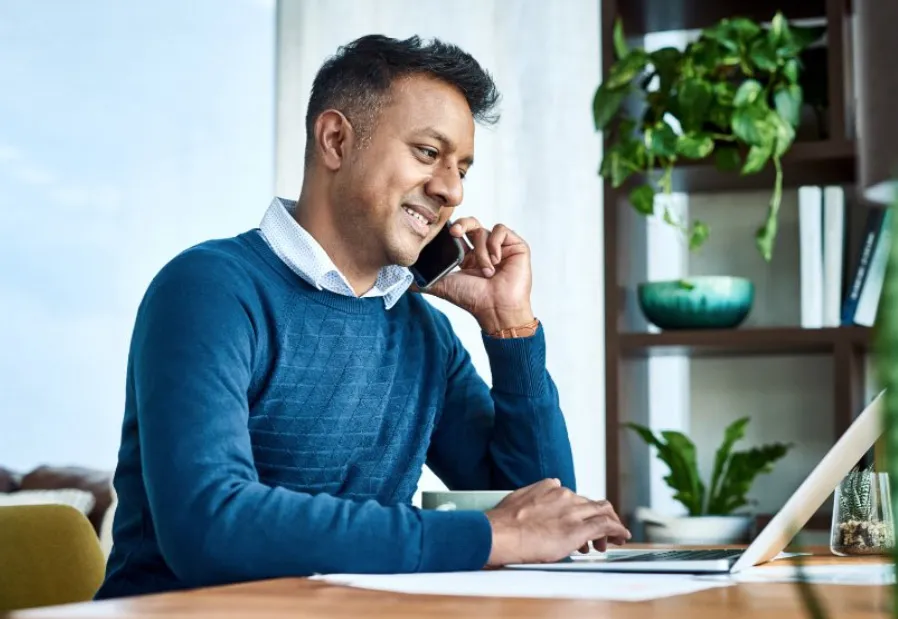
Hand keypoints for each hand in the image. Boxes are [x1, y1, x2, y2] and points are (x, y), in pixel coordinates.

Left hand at [421, 218, 533, 333]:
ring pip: (484, 230)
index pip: (459, 234)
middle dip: (461, 224)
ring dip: (481, 251)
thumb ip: (425, 281)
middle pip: (471, 223)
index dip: (452, 230)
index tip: (445, 233)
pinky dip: (495, 244)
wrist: (496, 309)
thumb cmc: (473, 300)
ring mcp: (500, 248)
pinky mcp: (516, 246)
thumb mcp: (443, 286)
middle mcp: (484, 250)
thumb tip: (405, 282)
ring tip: (486, 271)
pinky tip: (497, 260)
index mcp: (469, 258)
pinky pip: (501, 230)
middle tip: (455, 232)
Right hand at [483, 478, 630, 566]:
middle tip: (600, 534)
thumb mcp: (517, 500)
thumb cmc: (502, 524)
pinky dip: (617, 530)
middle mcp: (564, 495)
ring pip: (603, 511)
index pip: (575, 496)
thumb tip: (533, 501)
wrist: (500, 534)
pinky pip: (606, 525)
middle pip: (591, 503)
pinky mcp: (578, 529)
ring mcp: (573, 512)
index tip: (581, 520)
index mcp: (549, 488)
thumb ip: (531, 498)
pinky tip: (621, 536)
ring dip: (610, 524)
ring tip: (613, 538)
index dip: (581, 510)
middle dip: (598, 517)